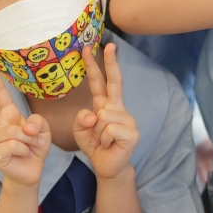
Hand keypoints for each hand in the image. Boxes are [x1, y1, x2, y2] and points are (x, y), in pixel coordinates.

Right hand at [0, 60, 50, 187]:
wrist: (30, 172)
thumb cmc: (34, 149)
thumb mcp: (43, 131)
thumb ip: (38, 122)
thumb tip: (25, 126)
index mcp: (8, 115)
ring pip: (14, 131)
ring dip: (29, 140)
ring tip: (31, 147)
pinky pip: (14, 145)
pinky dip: (24, 150)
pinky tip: (23, 155)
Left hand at [73, 44, 138, 180]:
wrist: (107, 167)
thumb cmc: (95, 146)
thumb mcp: (81, 131)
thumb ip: (82, 119)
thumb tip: (96, 114)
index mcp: (105, 105)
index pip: (100, 82)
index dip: (95, 66)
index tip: (92, 48)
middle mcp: (118, 108)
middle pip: (115, 82)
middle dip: (111, 63)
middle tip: (110, 45)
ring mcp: (127, 119)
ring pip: (102, 116)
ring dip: (97, 133)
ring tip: (102, 141)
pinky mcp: (132, 132)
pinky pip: (109, 129)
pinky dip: (104, 139)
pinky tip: (110, 145)